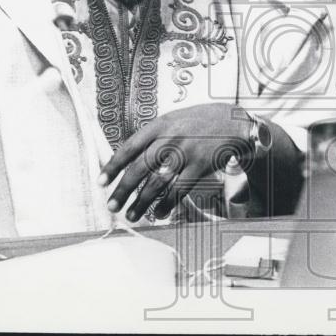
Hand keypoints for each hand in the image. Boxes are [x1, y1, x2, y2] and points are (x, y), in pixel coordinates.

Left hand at [98, 103, 253, 221]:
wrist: (235, 121)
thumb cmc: (202, 122)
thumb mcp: (175, 119)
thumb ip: (154, 135)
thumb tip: (130, 157)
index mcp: (160, 124)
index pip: (129, 147)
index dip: (113, 166)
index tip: (101, 182)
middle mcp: (170, 137)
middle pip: (139, 168)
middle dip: (122, 190)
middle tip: (111, 205)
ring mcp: (185, 152)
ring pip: (157, 183)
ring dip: (142, 202)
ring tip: (132, 215)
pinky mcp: (200, 165)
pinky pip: (179, 190)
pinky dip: (167, 205)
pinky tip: (159, 214)